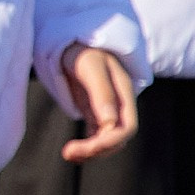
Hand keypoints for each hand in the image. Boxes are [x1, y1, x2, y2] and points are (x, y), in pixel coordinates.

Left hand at [59, 43, 138, 161]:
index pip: (127, 128)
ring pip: (107, 141)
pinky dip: (87, 147)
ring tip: (68, 154)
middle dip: (96, 150)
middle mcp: (120, 105)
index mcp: (124, 93)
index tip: (86, 147)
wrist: (75, 41)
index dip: (109, 142)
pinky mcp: (96, 113)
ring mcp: (108, 110)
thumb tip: (110, 124)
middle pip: (118, 139)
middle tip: (67, 153)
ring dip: (91, 152)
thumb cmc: (84, 49)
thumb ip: (101, 92)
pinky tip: (72, 151)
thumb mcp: (91, 67)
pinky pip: (97, 136)